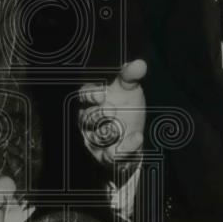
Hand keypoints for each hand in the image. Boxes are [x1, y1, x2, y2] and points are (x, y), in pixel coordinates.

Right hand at [78, 58, 146, 173]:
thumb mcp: (130, 90)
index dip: (90, 95)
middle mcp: (90, 121)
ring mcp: (97, 140)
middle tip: (111, 110)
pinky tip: (137, 138)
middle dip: (99, 114)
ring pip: (96, 137)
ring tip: (121, 127)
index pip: (84, 96)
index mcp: (93, 102)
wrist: (135, 136)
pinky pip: (111, 155)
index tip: (102, 95)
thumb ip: (131, 77)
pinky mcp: (106, 157)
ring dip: (110, 132)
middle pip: (87, 117)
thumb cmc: (127, 108)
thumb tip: (139, 63)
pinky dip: (125, 148)